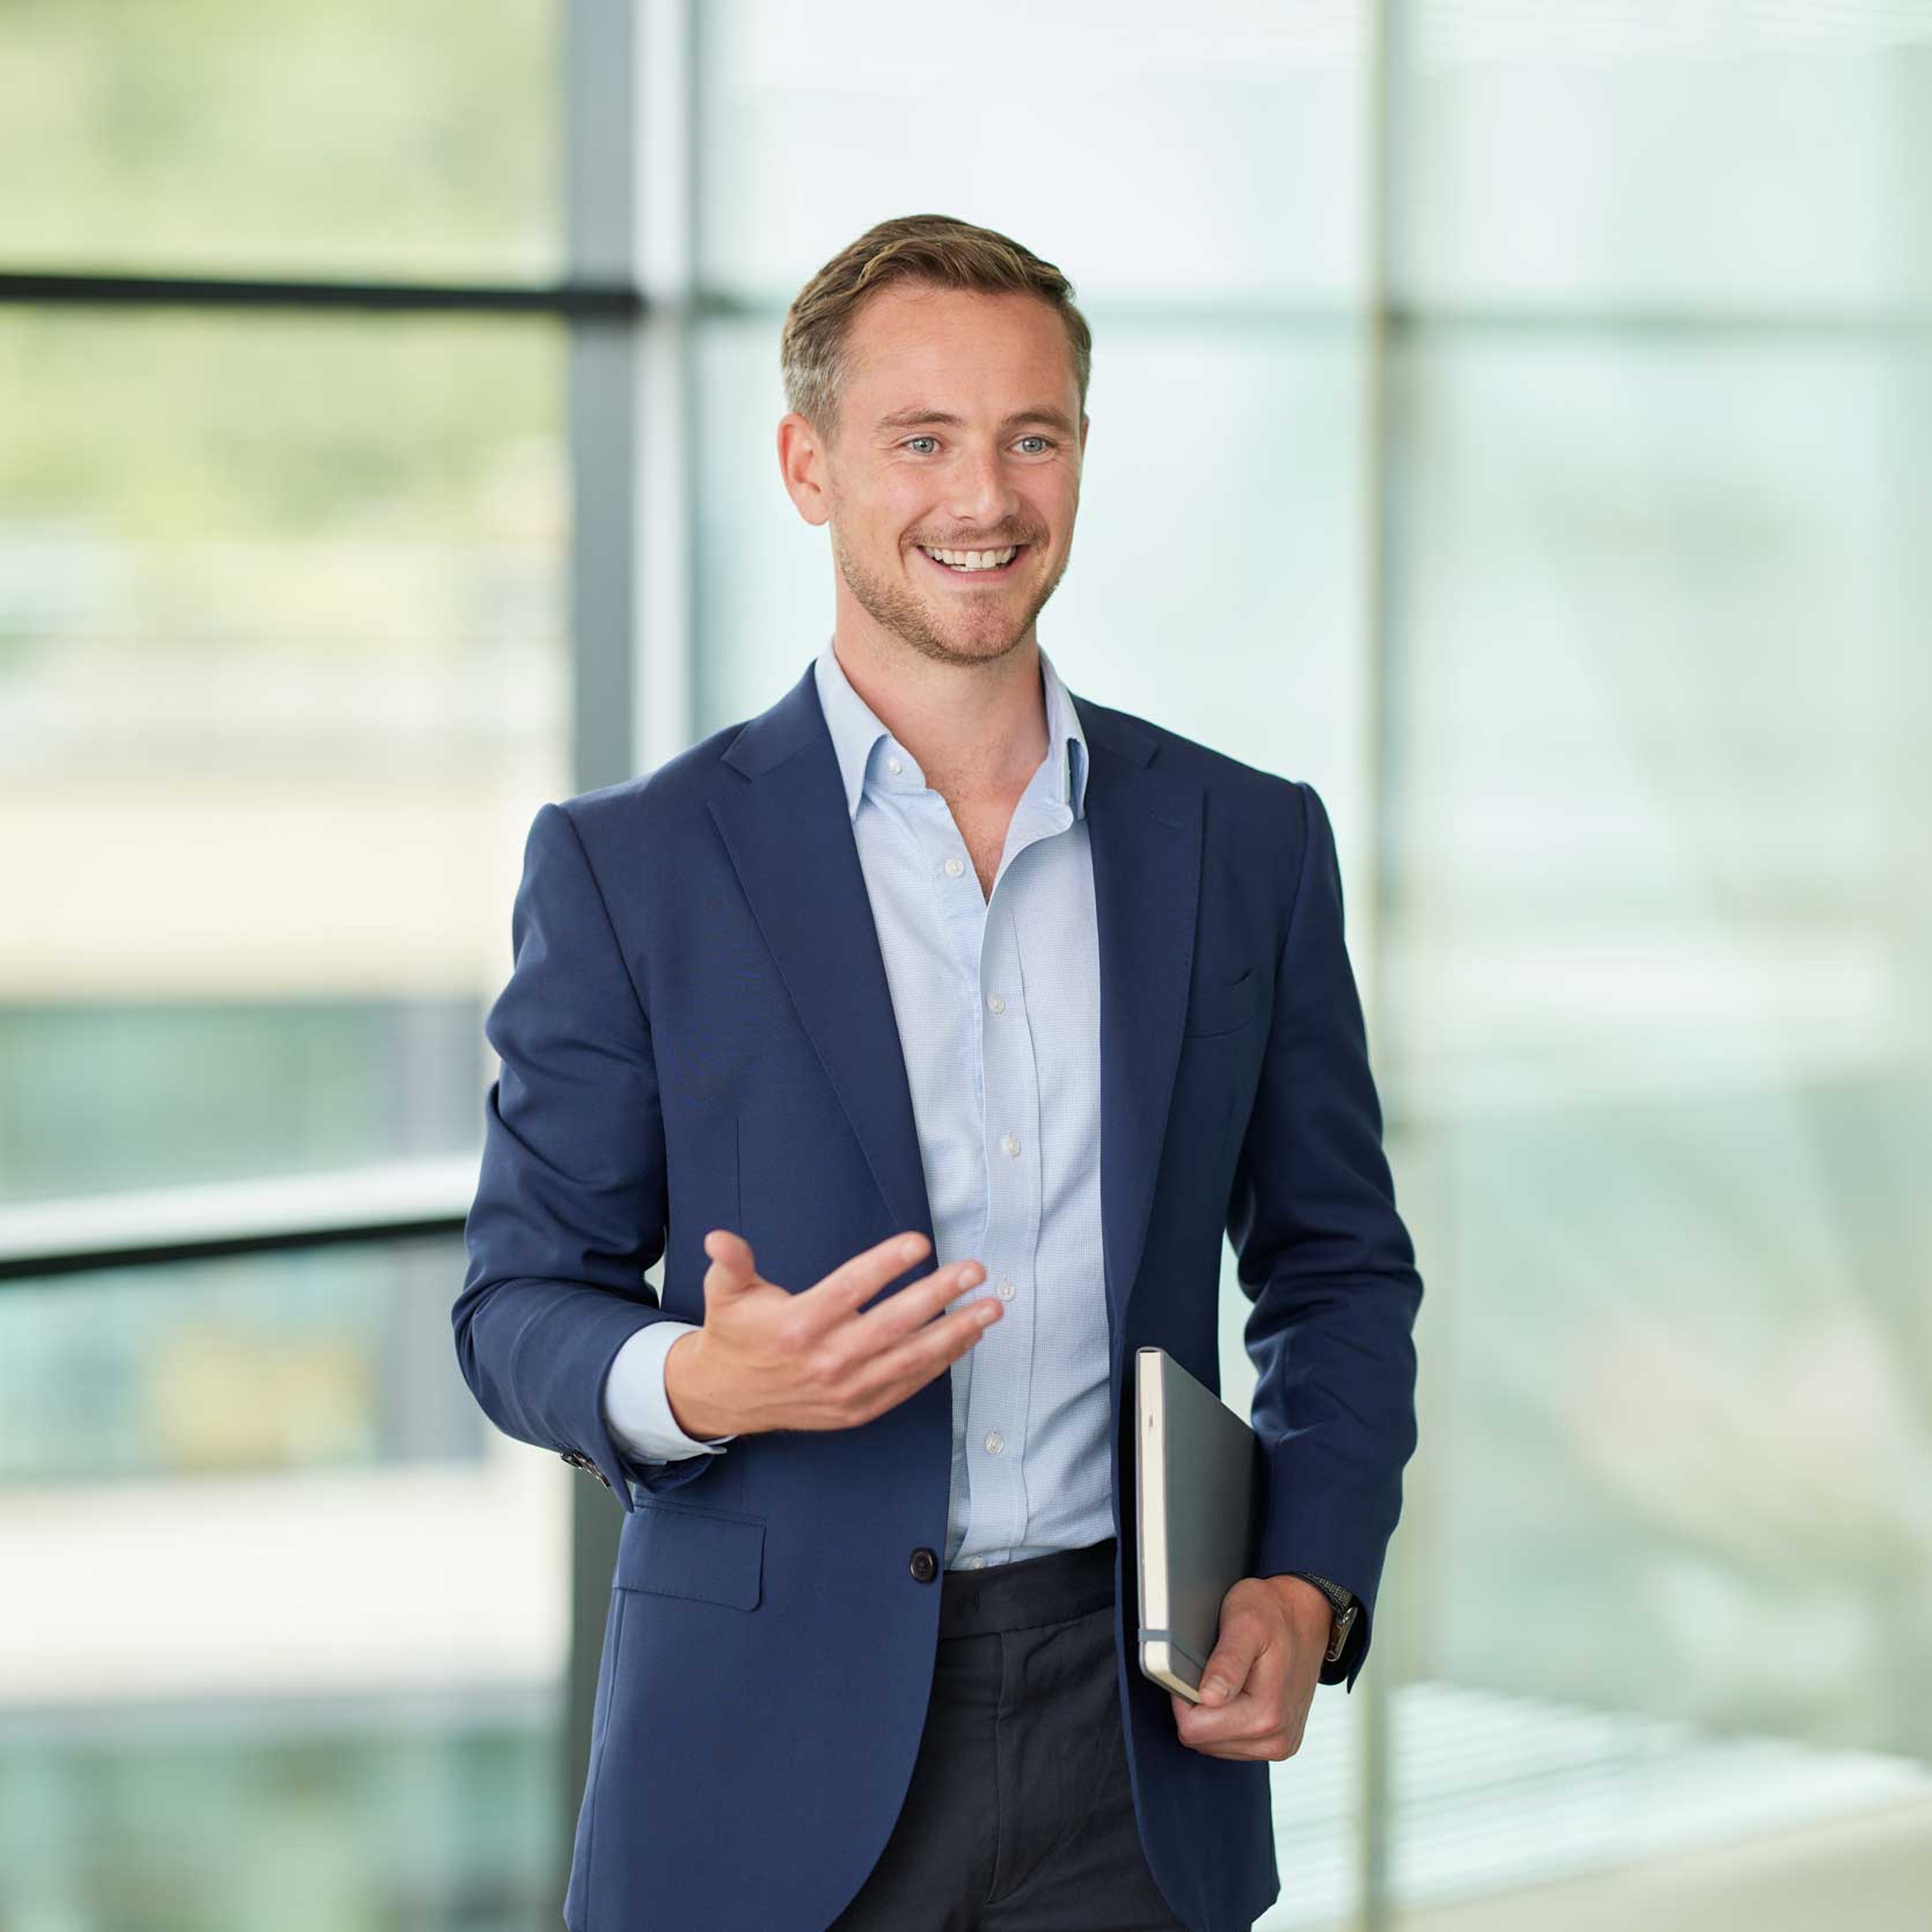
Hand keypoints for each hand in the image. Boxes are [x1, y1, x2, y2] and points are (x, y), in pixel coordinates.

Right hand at [666, 1228, 1000, 1438]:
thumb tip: (718, 1237)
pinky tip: (966, 1339)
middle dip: (939, 1294)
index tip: (920, 1243)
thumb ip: (732, 1263)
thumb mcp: (727, 1294)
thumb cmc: (736, 1333)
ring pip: (910, 1358)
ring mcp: (846, 1388)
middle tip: (975, 1271)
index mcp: (798, 1324)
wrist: (728, 1397)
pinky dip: (940, 1363)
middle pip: (893, 1324)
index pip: (850, 1289)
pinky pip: (908, 1384)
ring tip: (990, 1309)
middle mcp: (826, 1359)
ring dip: (956, 1333)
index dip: (886, 1265)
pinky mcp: (857, 1408)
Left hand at [1169, 1575, 1328, 1761]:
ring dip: (1213, 1714)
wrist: (1305, 1615)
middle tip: (1216, 1670)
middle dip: (1199, 1706)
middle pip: (1202, 1741)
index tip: (1198, 1668)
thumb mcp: (1244, 1624)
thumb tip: (1209, 1697)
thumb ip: (1226, 1663)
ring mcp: (1280, 1744)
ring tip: (1231, 1679)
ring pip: (1214, 1745)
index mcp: (1266, 1714)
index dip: (1184, 1696)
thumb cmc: (1272, 1613)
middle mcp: (1276, 1739)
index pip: (1193, 1728)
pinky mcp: (1279, 1744)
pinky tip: (1240, 1692)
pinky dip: (1227, 1720)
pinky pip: (1232, 1745)